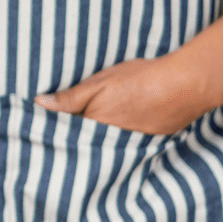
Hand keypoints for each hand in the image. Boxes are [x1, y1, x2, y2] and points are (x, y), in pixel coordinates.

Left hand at [34, 55, 216, 134]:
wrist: (184, 86)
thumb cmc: (139, 80)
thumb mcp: (99, 82)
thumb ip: (69, 97)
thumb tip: (39, 103)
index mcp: (94, 125)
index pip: (67, 131)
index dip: (56, 125)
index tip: (42, 122)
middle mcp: (110, 140)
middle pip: (85, 139)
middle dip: (74, 132)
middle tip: (64, 122)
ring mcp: (129, 143)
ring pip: (104, 141)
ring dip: (95, 135)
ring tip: (89, 123)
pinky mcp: (146, 142)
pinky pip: (123, 143)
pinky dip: (115, 137)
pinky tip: (115, 124)